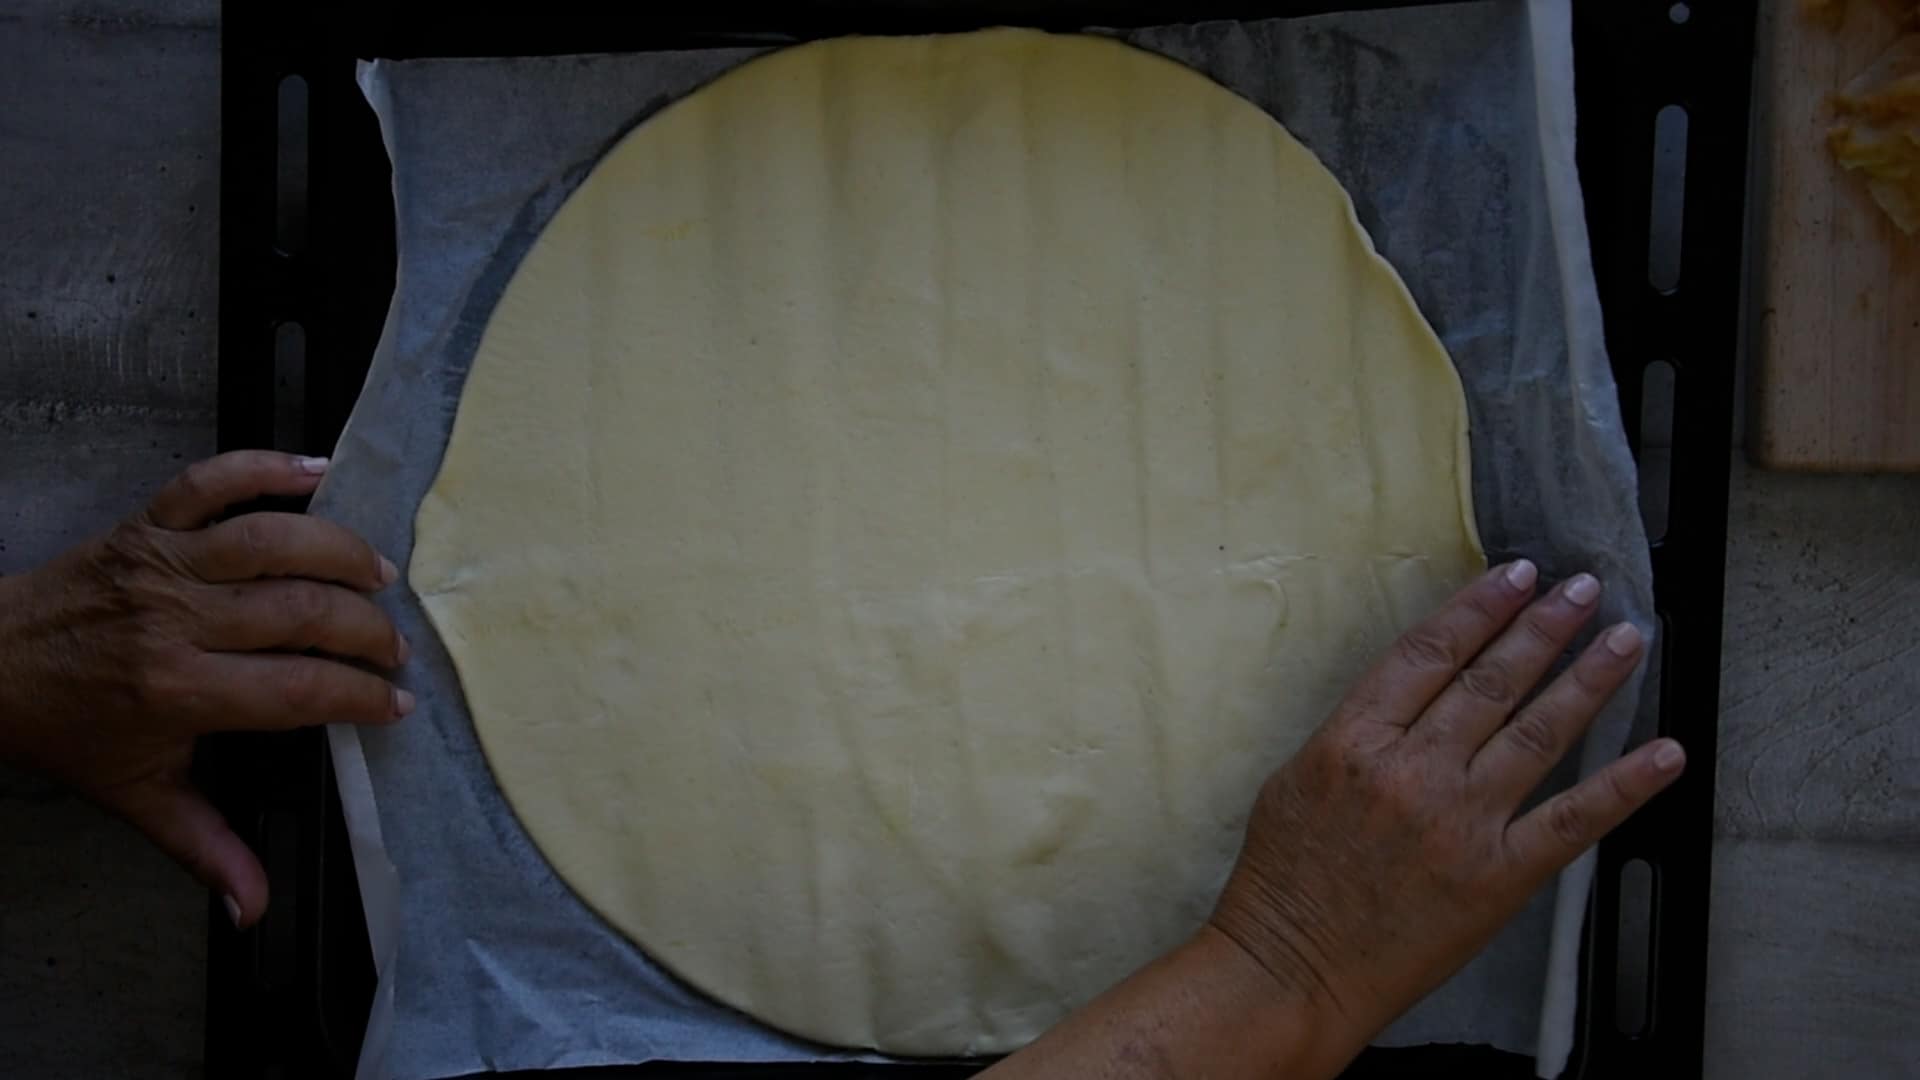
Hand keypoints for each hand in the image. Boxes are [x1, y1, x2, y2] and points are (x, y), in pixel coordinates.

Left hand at [0, 450, 411, 927]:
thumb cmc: (69, 727)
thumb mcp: (139, 794)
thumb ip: (205, 848)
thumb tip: (253, 909)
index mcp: (180, 690)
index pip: (301, 691)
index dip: (361, 698)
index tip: (393, 706)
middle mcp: (177, 620)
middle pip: (304, 611)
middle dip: (367, 630)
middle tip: (391, 648)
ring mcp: (162, 563)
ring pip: (274, 540)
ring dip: (339, 552)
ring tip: (376, 574)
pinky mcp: (147, 523)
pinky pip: (214, 480)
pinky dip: (268, 467)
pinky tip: (319, 473)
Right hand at [1208, 559, 1681, 1048]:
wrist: (1292, 967)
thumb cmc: (1284, 880)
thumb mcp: (1295, 780)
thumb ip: (1356, 734)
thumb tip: (1412, 692)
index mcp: (1354, 742)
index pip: (1429, 653)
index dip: (1479, 608)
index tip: (1516, 575)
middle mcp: (1412, 772)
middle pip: (1490, 681)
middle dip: (1543, 627)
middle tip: (1582, 588)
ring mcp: (1460, 823)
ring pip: (1537, 732)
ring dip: (1588, 679)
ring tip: (1624, 638)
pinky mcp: (1498, 876)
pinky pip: (1573, 820)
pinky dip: (1624, 784)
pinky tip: (1663, 753)